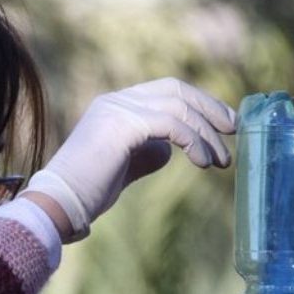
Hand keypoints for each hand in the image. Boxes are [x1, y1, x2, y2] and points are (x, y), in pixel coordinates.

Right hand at [22, 78, 234, 241]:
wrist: (59, 204)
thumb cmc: (88, 192)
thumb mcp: (124, 166)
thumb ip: (146, 152)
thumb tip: (169, 150)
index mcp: (114, 105)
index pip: (165, 91)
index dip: (198, 103)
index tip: (223, 125)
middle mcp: (115, 100)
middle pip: (175, 89)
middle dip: (210, 108)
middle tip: (234, 131)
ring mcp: (117, 108)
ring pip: (178, 108)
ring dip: (207, 134)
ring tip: (221, 161)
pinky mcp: (123, 124)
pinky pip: (172, 124)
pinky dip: (194, 141)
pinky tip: (203, 162)